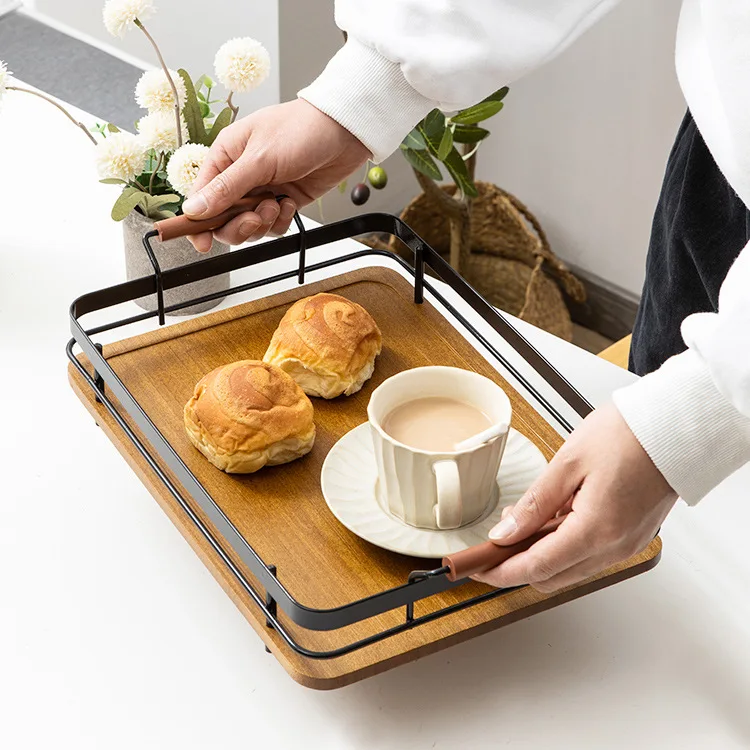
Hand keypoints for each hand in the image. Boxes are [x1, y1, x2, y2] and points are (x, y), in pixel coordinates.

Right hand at [182, 99, 369, 251]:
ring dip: (262, 222)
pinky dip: (281, 221)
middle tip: (254, 218)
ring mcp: (263, 190)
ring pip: (249, 225)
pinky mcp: (284, 200)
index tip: (204, 243)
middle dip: (238, 225)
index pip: (200, 197)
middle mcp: (241, 175)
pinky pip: (273, 225)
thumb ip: (226, 188)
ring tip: (276, 205)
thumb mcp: (259, 159)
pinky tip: (290, 204)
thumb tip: (194, 209)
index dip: (198, 223)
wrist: (344, 131)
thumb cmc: (301, 129)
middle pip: (223, 219)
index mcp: (225, 157)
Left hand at [473, 403, 676, 591]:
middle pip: (552, 577)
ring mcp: (626, 545)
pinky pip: (588, 554)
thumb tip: (506, 531)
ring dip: (539, 555)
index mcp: (597, 530)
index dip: (501, 571)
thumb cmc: (629, 435)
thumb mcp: (568, 462)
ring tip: (516, 526)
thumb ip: (534, 504)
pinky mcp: (631, 536)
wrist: (675, 427)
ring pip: (569, 568)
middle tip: (490, 547)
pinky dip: (562, 545)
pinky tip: (547, 522)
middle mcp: (615, 547)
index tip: (478, 568)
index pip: (537, 567)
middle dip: (516, 566)